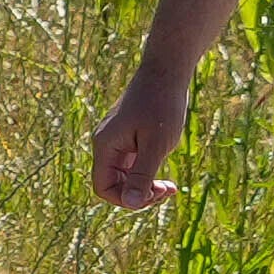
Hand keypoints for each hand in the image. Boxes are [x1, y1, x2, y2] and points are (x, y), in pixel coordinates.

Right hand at [85, 55, 189, 210]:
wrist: (167, 70)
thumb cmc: (162, 104)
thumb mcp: (156, 145)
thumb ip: (142, 175)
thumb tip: (131, 203)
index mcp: (106, 146)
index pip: (103, 187)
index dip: (126, 200)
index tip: (154, 194)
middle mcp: (107, 144)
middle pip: (114, 184)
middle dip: (139, 194)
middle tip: (167, 190)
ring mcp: (117, 139)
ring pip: (125, 175)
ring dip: (146, 184)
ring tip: (170, 186)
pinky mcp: (129, 135)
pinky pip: (133, 163)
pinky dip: (148, 171)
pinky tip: (166, 168)